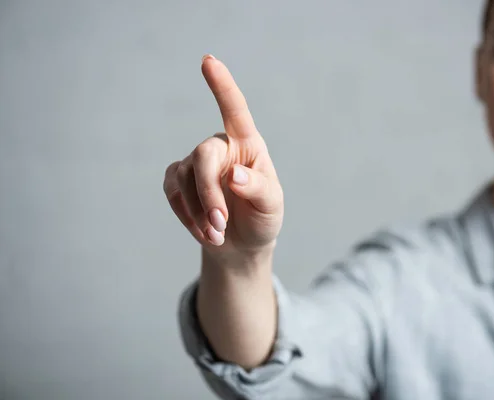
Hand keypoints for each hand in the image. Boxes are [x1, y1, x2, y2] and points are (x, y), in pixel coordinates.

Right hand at [164, 55, 283, 257]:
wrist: (242, 243)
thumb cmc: (262, 217)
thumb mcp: (271, 205)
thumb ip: (257, 188)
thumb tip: (233, 175)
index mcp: (248, 144)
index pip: (235, 110)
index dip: (221, 86)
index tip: (208, 61)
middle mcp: (220, 147)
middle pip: (203, 155)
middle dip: (209, 194)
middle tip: (220, 226)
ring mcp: (195, 163)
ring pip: (184, 178)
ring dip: (199, 212)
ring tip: (218, 235)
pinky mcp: (177, 181)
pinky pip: (172, 193)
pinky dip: (187, 216)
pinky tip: (204, 231)